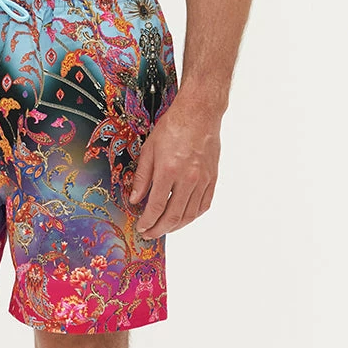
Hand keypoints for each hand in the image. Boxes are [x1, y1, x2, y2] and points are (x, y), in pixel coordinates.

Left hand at [128, 98, 220, 236]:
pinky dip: (193, 215)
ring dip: (176, 226)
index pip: (156, 207)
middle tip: (150, 234)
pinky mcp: (212, 178)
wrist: (199, 114)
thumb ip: (142, 178)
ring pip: (190, 214)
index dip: (147, 222)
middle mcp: (187, 178)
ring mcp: (202, 180)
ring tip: (164, 228)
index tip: (141, 227)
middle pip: (173, 216)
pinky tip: (184, 217)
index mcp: (168, 171)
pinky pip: (204, 204)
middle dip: (159, 229)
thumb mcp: (149, 150)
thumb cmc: (173, 127)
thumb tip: (135, 199)